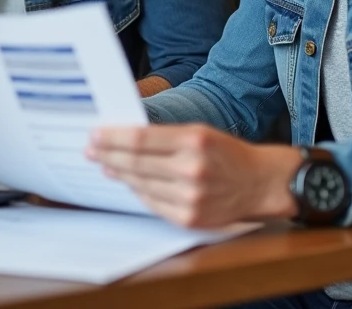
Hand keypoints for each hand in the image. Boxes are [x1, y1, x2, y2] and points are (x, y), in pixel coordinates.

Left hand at [85, 123, 299, 227]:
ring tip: (106, 165)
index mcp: (194, 141)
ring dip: (119, 174)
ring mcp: (189, 197)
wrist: (260, 184)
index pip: (141, 139)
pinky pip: (153, 203)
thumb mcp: (201, 133)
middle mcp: (191, 169)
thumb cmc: (229, 154)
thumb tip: (126, 138)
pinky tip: (128, 183)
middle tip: (91, 150)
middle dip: (108, 155)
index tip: (96, 135)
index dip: (113, 138)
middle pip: (136, 163)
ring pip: (141, 184)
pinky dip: (138, 192)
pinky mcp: (189, 218)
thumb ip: (167, 136)